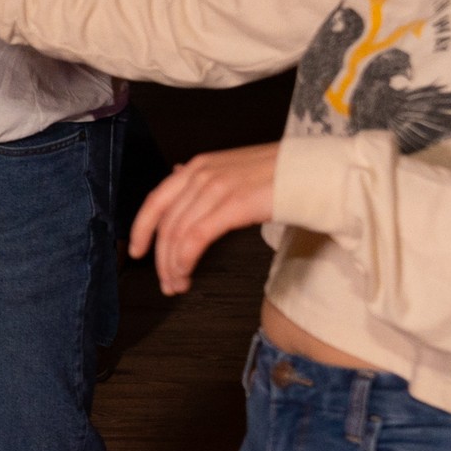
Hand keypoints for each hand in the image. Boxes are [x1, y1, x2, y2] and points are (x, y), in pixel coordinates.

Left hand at [128, 143, 278, 294]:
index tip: (136, 251)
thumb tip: (177, 172)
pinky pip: (197, 237)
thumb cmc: (280, 174)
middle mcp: (201, 173)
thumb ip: (204, 176)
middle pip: (166, 223)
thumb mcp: (232, 168)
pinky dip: (186, 258)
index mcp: (198, 166)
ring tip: (178, 285)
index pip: (156, 200)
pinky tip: (187, 272)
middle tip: (166, 282)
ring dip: (174, 265)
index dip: (141, 228)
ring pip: (179, 233)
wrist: (314, 171)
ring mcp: (216, 187)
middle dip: (161, 258)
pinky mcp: (233, 204)